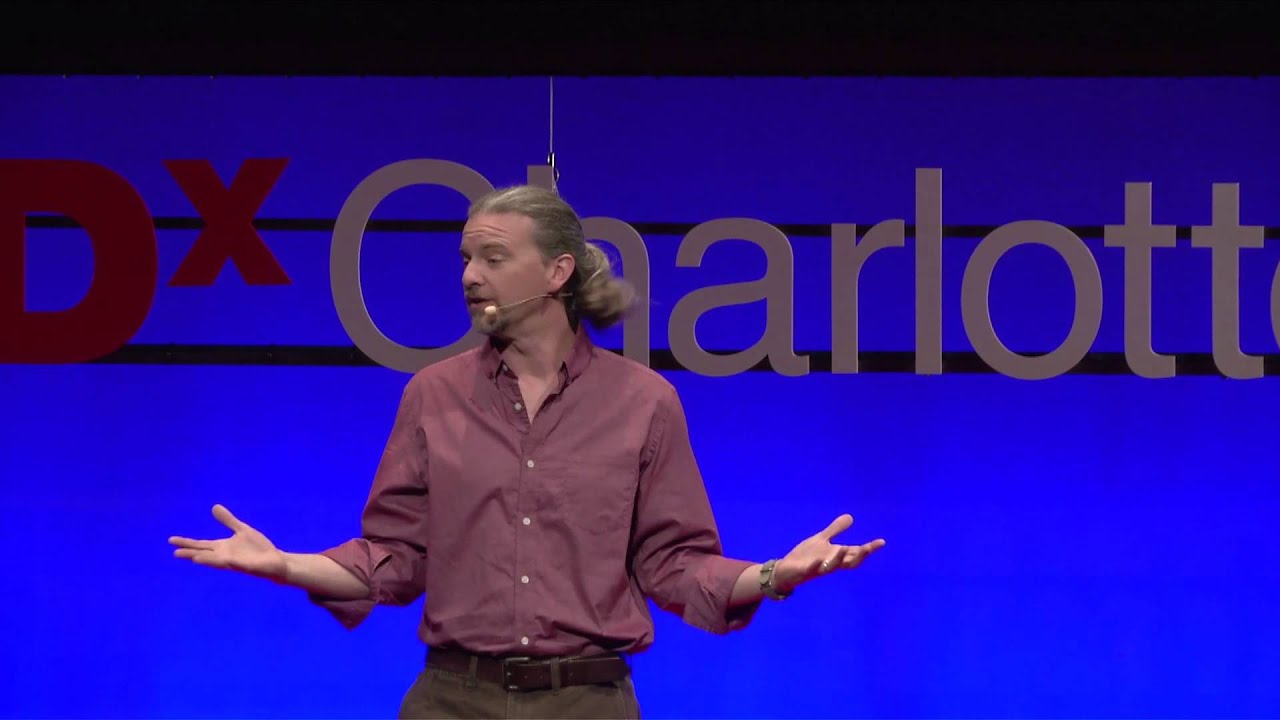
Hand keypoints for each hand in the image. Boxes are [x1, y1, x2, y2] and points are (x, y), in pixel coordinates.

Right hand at [169, 504, 287, 581]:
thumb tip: (214, 507)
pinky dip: (232, 562)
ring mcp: (236, 563)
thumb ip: (228, 520)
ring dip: (208, 560)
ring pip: (219, 562)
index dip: (187, 542)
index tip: (171, 540)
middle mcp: (226, 556)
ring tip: (194, 558)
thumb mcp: (241, 530)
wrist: (276, 561)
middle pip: (205, 554)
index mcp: (223, 548)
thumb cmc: (257, 548)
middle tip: (175, 553)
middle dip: (192, 553)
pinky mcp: (249, 567)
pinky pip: (239, 564)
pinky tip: (226, 559)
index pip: (201, 545)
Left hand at [773, 514, 884, 592]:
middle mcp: (829, 563)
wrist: (785, 570)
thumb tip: (851, 517)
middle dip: (859, 556)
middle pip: (849, 563)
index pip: (856, 552)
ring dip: (837, 559)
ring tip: (844, 549)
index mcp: (835, 555)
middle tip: (868, 548)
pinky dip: (815, 565)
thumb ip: (835, 530)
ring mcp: (817, 569)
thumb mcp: (821, 540)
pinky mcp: (803, 572)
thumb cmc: (805, 556)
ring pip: (831, 567)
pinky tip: (818, 560)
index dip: (869, 548)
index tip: (882, 542)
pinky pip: (811, 570)